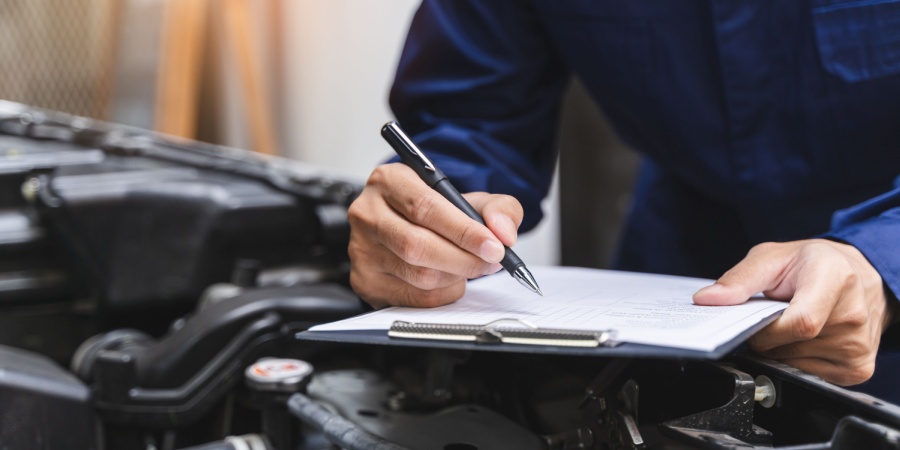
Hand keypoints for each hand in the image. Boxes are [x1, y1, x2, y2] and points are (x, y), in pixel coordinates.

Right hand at [347, 163, 521, 307]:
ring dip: (456, 276)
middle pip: (418, 246)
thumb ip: (497, 209)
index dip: (464, 231)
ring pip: (417, 275)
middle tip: (491, 261)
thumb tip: (504, 233)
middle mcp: (367, 214)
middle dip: (464, 259)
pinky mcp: (365, 281)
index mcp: (389, 181)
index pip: (425, 208)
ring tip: (469, 266)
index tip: (494, 247)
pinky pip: (414, 297)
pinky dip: (443, 293)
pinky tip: (449, 278)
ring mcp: (361, 250)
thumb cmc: (436, 212)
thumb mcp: (469, 198)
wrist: (407, 225)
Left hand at [693, 239, 897, 385]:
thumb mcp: (773, 258)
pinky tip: (804, 340)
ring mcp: (857, 346)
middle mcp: (853, 315)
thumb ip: (739, 279)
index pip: (799, 324)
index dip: (766, 330)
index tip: (752, 320)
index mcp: (836, 279)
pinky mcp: (858, 369)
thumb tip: (706, 300)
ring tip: (790, 324)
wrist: (857, 275)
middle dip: (766, 338)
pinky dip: (796, 360)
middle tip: (770, 318)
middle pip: (791, 347)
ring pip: (795, 365)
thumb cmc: (813, 264)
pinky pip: (810, 376)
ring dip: (780, 349)